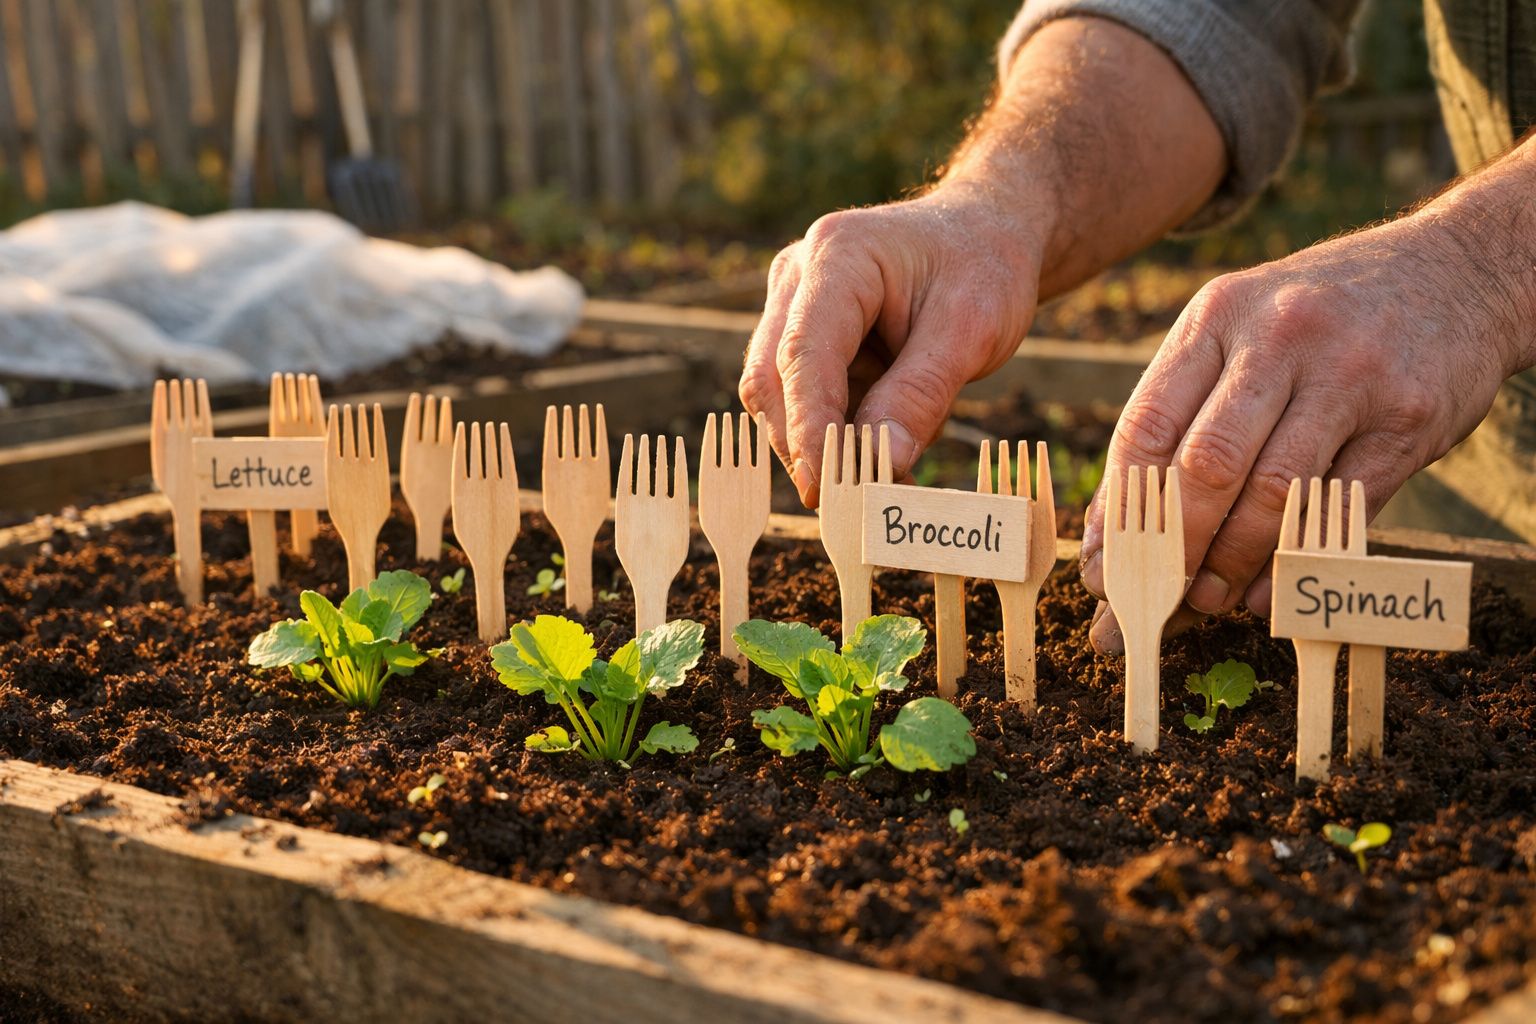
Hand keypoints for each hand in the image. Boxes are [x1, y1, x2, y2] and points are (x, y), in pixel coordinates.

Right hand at [739, 181, 1046, 505]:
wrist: (986, 234)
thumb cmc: (984, 268)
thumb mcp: (972, 329)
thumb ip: (922, 393)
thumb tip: (879, 463)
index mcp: (838, 256)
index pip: (803, 354)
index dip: (808, 427)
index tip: (825, 488)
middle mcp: (798, 275)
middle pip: (772, 379)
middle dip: (806, 445)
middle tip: (853, 504)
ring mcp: (793, 304)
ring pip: (780, 396)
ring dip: (825, 443)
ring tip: (889, 474)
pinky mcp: (803, 333)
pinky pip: (804, 397)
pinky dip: (838, 433)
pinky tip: (885, 448)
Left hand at [1080, 211, 1523, 651]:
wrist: (1456, 270)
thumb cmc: (1318, 318)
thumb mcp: (1238, 330)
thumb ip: (1179, 413)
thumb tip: (1114, 526)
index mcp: (1218, 317)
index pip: (1146, 426)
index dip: (1119, 511)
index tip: (1104, 568)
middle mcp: (1279, 339)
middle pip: (1205, 465)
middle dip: (1172, 548)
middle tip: (1152, 599)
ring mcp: (1349, 377)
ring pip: (1272, 493)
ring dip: (1231, 561)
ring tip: (1207, 601)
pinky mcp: (1407, 419)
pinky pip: (1338, 509)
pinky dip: (1294, 560)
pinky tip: (1265, 591)